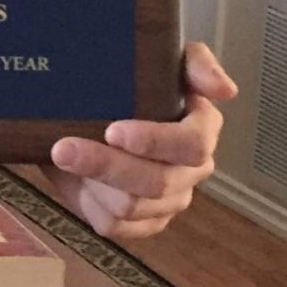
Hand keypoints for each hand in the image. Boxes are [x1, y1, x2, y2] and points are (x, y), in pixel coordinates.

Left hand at [47, 42, 237, 241]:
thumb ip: (197, 65)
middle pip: (158, 181)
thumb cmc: (135, 82)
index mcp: (202, 129)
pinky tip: (74, 183)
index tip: (113, 130)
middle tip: (65, 147)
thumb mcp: (165, 59)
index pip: (194, 144)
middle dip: (108, 165)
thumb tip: (224, 91)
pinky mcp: (141, 222)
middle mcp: (191, 170)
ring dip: (92, 183)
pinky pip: (117, 227)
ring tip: (61, 156)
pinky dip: (90, 206)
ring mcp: (168, 200)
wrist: (93, 108)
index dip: (155, 141)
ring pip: (132, 206)